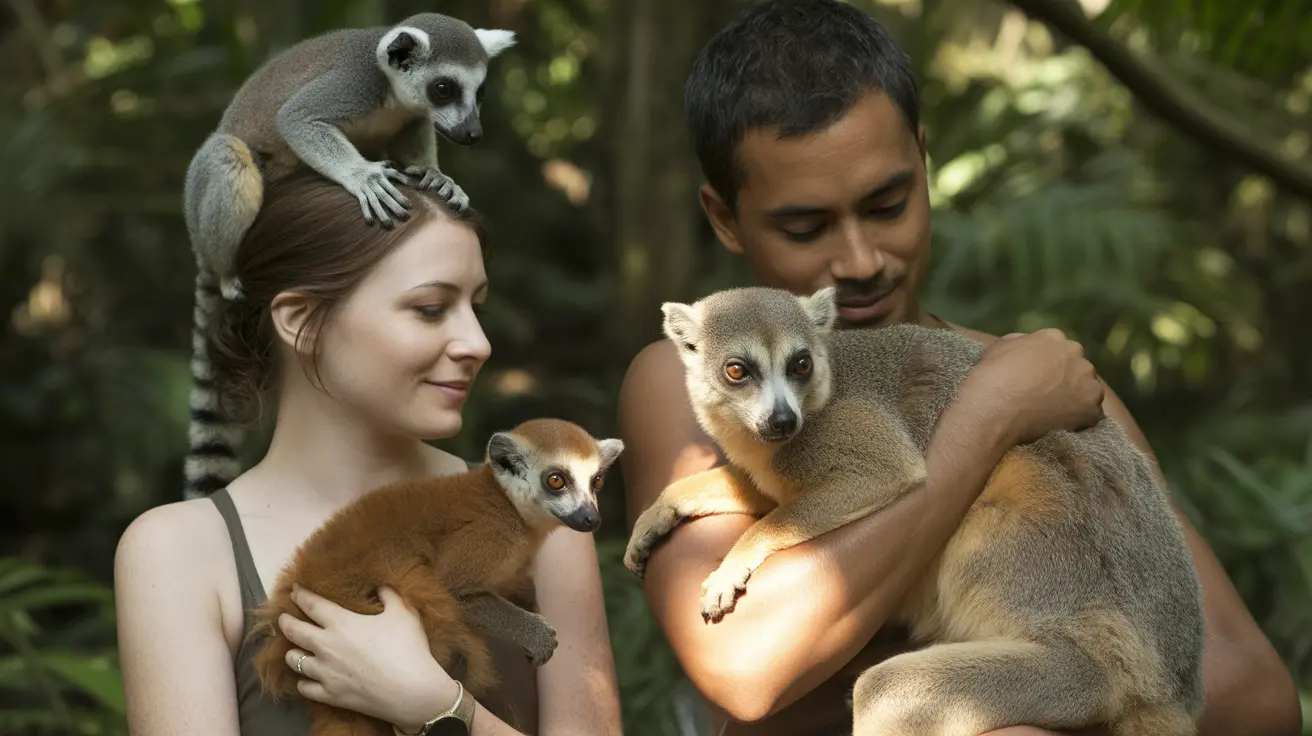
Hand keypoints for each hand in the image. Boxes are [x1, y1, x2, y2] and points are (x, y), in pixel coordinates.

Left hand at [278, 585, 458, 732]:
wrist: (411, 691)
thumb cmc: (408, 649)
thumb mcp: (404, 613)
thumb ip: (390, 595)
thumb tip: (382, 586)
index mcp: (341, 623)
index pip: (312, 604)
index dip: (300, 595)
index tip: (294, 590)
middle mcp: (326, 646)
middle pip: (294, 631)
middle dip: (285, 622)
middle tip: (283, 617)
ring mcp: (325, 672)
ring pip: (294, 660)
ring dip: (292, 653)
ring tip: (293, 649)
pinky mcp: (330, 694)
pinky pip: (305, 688)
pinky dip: (303, 682)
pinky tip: (306, 679)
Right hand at [968, 328, 1104, 445]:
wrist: (995, 408)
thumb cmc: (991, 376)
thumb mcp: (999, 347)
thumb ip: (1020, 343)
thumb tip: (1027, 346)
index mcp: (1054, 338)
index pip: (1059, 350)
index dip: (1050, 367)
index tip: (1039, 380)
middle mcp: (1076, 354)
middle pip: (1077, 367)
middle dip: (1066, 380)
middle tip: (1047, 397)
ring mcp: (1087, 381)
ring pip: (1087, 390)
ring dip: (1076, 400)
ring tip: (1054, 414)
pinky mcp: (1092, 408)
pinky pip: (1090, 415)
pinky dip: (1078, 421)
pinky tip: (1059, 425)